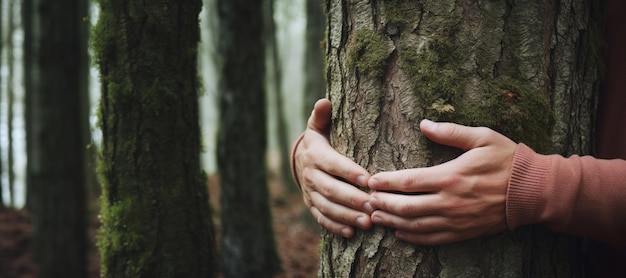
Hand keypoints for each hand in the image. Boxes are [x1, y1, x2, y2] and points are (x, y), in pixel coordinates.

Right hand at [294, 99, 373, 237]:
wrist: (299, 160)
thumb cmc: (318, 141)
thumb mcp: (318, 127)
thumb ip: (322, 116)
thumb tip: (324, 101)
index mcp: (316, 155)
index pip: (333, 164)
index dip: (349, 172)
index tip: (368, 179)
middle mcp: (311, 175)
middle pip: (332, 190)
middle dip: (353, 199)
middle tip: (374, 206)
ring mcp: (310, 193)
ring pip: (328, 207)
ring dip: (347, 216)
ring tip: (368, 222)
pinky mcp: (311, 205)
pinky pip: (321, 218)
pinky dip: (335, 226)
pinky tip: (351, 232)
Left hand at [368, 120, 515, 244]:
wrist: (534, 191)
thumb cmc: (508, 160)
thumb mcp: (482, 137)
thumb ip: (450, 132)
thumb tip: (424, 124)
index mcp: (451, 176)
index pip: (408, 181)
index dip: (386, 182)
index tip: (371, 181)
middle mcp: (450, 202)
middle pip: (406, 207)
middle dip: (383, 204)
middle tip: (367, 200)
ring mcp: (456, 220)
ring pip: (415, 226)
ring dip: (392, 222)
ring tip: (375, 217)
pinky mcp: (463, 232)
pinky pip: (433, 239)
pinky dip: (413, 238)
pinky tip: (400, 233)